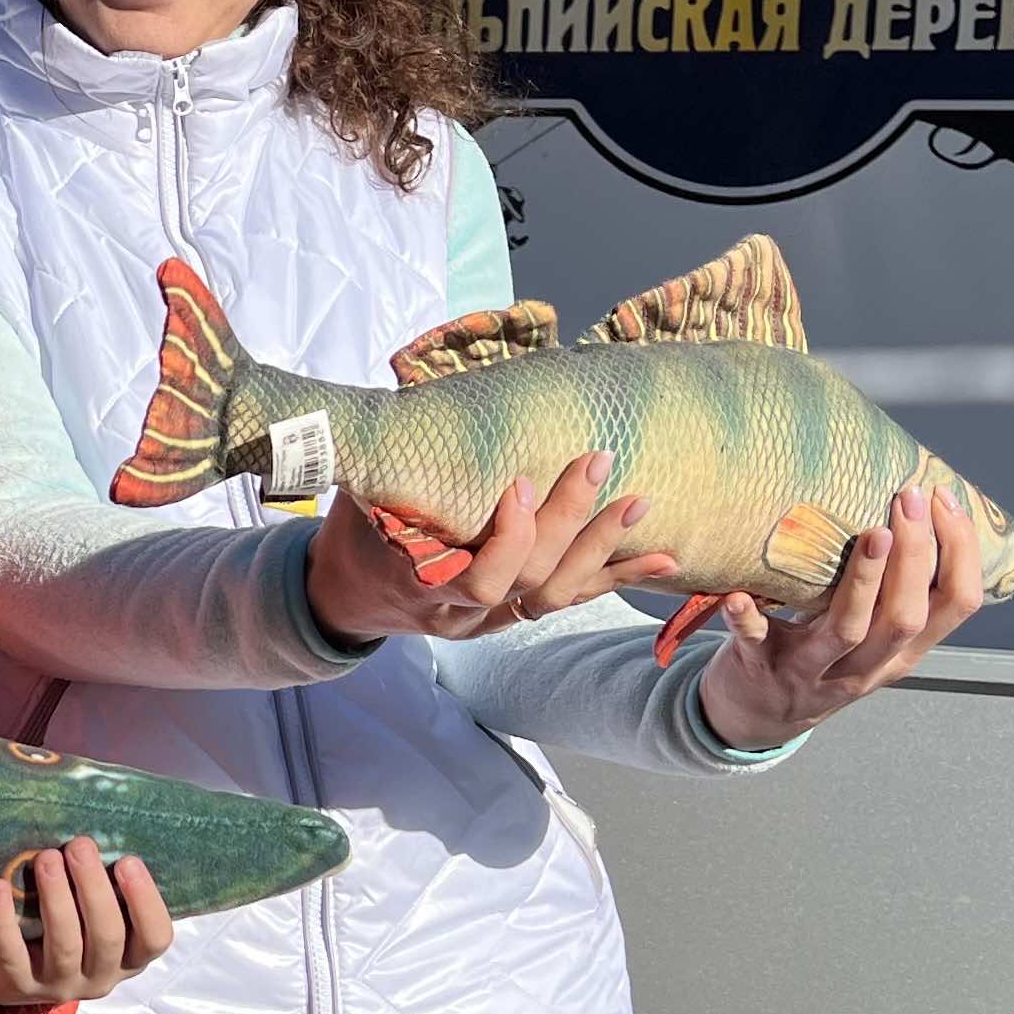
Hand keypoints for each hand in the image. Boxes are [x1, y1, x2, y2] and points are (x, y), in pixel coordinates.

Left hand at [0, 836, 173, 1009]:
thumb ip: (103, 884)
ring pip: (64, 945)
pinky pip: (11, 954)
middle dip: (94, 888)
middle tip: (80, 846)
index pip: (155, 938)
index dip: (146, 901)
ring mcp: (58, 985)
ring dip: (56, 897)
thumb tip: (103, 825)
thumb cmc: (63, 923)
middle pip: (107, 937)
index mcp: (128, 956)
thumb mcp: (91, 911)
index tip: (128, 860)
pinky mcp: (16, 986)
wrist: (7, 971)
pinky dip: (3, 919)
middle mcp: (99, 977)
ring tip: (47, 858)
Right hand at [304, 453, 680, 645]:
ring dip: (601, 550)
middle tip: (595, 462)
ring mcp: (491, 619)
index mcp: (420, 581)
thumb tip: (417, 394)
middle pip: (527, 580)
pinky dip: (618, 578)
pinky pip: (570, 599)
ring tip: (639, 502)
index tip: (521, 481)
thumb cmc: (356, 529)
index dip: (508, 536)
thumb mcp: (359, 492)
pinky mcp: (513, 614)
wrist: (347, 593)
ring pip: (555, 595)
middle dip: (566, 522)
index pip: (477, 576)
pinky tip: (667, 562)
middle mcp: (462, 611)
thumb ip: (391, 458)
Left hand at [692, 485, 988, 750]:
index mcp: (901, 652)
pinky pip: (756, 641)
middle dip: (916, 556)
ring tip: (873, 534)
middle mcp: (865, 665)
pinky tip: (738, 594)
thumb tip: (918, 513)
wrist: (755, 717)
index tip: (945, 499)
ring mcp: (811, 670)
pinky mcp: (760, 666)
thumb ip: (894, 595)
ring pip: (849, 630)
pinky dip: (747, 618)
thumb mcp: (872, 640)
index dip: (962, 552)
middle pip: (906, 617)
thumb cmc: (818, 659)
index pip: (956, 604)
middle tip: (911, 498)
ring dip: (863, 581)